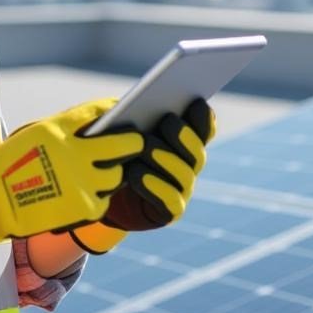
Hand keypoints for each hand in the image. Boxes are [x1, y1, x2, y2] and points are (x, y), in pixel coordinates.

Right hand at [0, 97, 142, 265]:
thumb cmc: (13, 163)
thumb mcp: (37, 134)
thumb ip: (69, 129)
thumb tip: (102, 124)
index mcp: (61, 129)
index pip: (102, 111)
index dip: (116, 110)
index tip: (124, 111)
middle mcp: (76, 153)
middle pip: (125, 145)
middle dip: (133, 142)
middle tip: (136, 142)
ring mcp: (82, 182)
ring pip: (118, 175)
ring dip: (115, 172)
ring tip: (108, 171)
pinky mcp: (84, 207)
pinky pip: (104, 200)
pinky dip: (99, 196)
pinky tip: (89, 193)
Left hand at [69, 99, 215, 252]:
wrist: (109, 194)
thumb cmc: (115, 152)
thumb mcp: (120, 130)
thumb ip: (131, 117)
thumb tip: (130, 104)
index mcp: (184, 143)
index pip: (203, 130)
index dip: (203, 118)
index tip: (195, 101)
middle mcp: (189, 166)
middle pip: (197, 152)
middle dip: (183, 135)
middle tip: (167, 120)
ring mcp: (183, 190)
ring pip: (183, 174)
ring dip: (165, 158)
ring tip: (145, 147)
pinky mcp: (171, 212)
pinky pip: (169, 200)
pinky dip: (154, 186)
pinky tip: (136, 174)